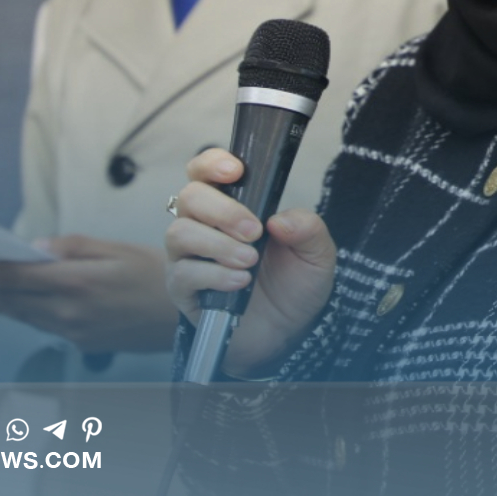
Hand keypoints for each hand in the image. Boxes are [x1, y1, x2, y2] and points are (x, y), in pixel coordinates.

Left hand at [0, 236, 178, 353]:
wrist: (184, 317)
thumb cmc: (155, 275)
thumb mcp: (115, 249)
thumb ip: (70, 247)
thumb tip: (32, 250)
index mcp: (76, 282)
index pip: (12, 278)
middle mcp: (69, 311)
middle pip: (8, 301)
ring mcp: (73, 332)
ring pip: (21, 316)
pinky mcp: (81, 344)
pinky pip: (41, 326)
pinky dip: (20, 313)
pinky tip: (9, 305)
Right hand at [166, 147, 336, 375]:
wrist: (288, 332)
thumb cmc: (295, 284)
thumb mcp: (317, 253)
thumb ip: (308, 228)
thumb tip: (281, 219)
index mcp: (231, 206)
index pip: (204, 171)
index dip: (212, 163)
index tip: (235, 171)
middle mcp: (203, 226)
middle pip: (190, 197)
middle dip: (222, 209)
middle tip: (254, 230)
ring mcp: (188, 258)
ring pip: (179, 234)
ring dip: (217, 244)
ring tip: (249, 260)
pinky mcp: (183, 291)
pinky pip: (183, 274)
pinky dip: (213, 275)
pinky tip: (239, 283)